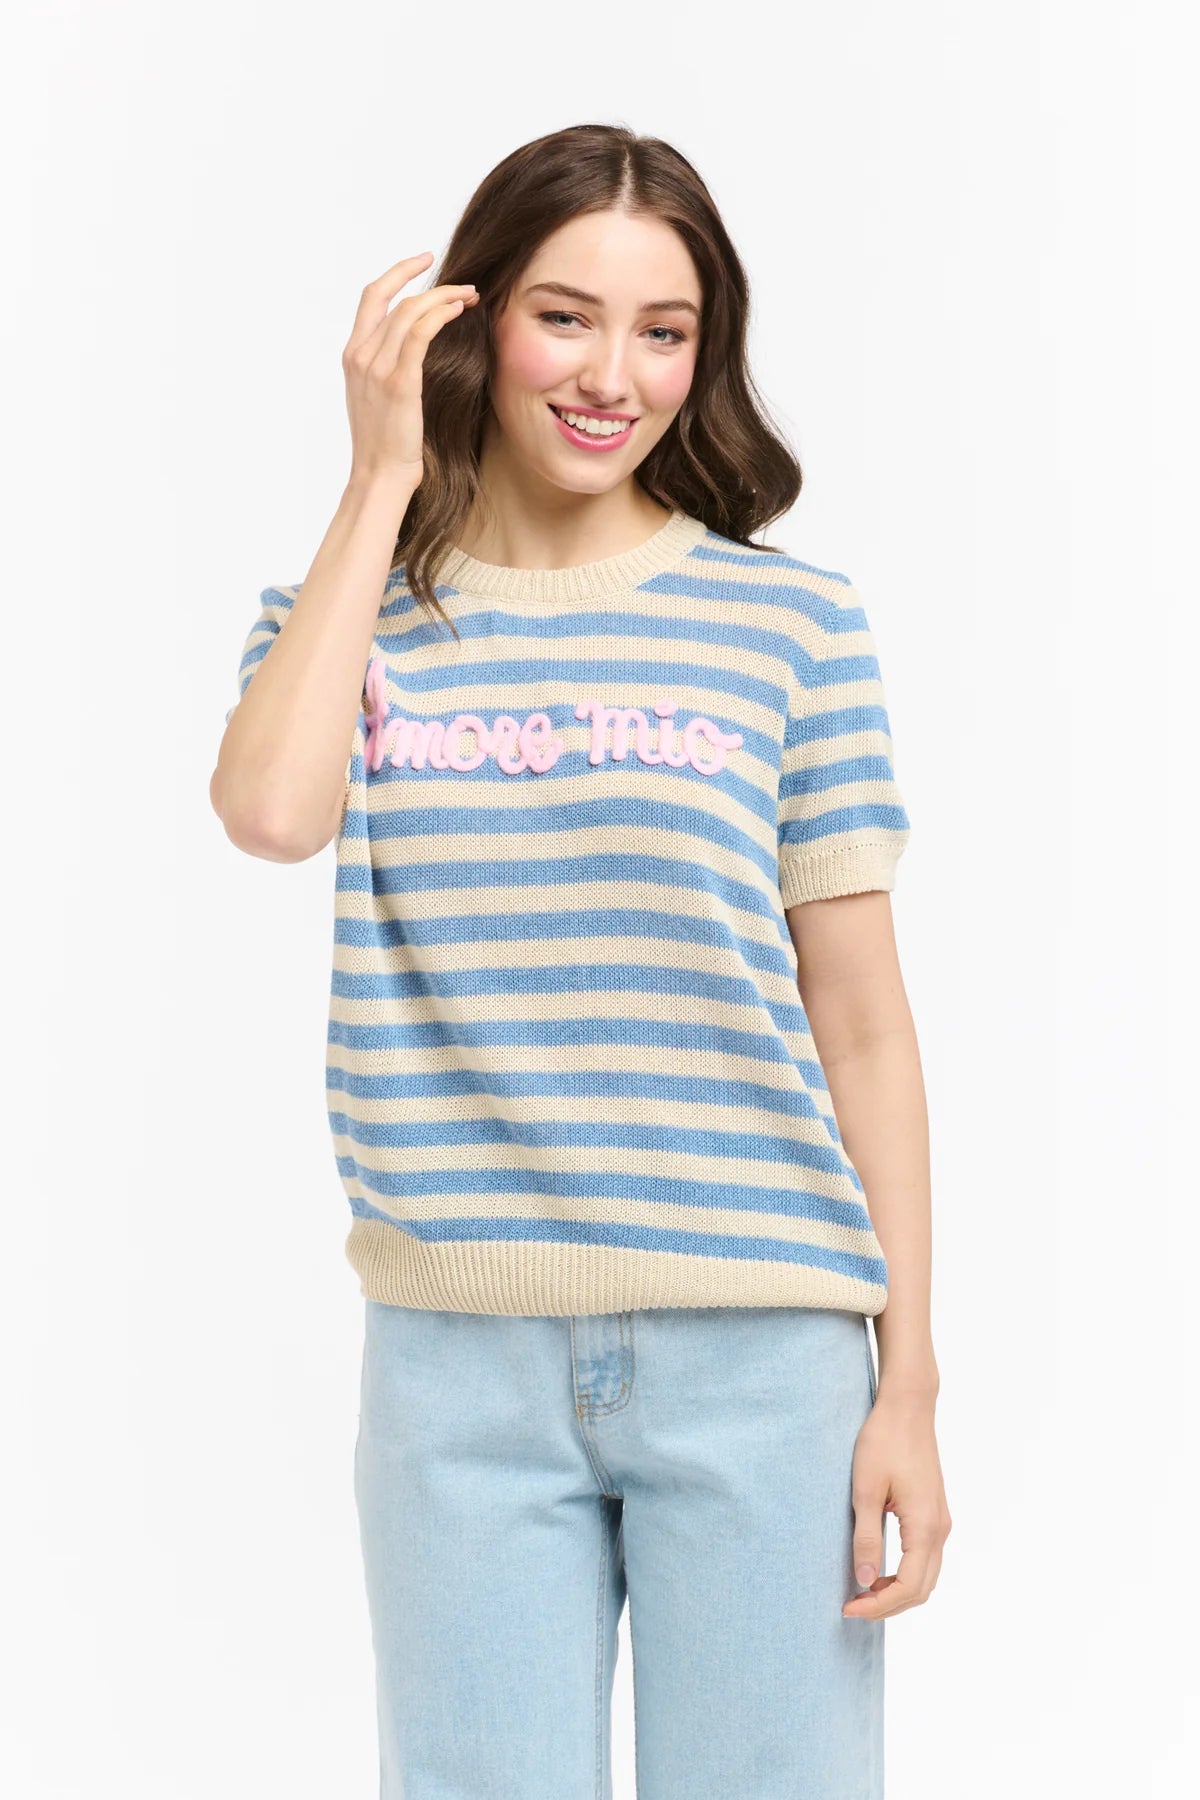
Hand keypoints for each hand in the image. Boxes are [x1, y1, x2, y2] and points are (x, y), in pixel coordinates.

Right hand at [341, 249, 479, 488]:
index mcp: (352, 355)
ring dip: (444, 298)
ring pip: (410, 311)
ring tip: (470, 298)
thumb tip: (411, 348)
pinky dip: (440, 315)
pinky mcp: (399, 382)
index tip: (424, 261)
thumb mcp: (376, 398)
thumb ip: (385, 367)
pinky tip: (459, 311)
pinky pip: (420, 334)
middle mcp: (360, 355)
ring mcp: (377, 368)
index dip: (398, 272)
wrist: (378, 475)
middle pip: (396, 298)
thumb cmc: (384, 443)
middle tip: (464, 286)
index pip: (372, 297)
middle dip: (432, 283)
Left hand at [842, 1389, 951, 1618]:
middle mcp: (939, 1528)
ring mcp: (940, 1520)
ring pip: (926, 1575)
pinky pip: (925, 1557)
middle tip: (853, 1605)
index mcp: (924, 1526)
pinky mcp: (934, 1511)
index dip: (879, 1605)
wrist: (908, 1406)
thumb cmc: (883, 1441)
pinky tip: (878, 1568)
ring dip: (897, 1590)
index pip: (908, 1587)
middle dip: (888, 1605)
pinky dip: (905, 1573)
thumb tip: (864, 1581)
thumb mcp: (865, 1489)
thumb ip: (866, 1537)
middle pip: (921, 1589)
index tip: (849, 1606)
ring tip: (863, 1590)